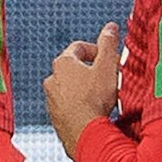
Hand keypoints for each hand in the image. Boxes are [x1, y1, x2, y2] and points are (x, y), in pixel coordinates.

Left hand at [43, 21, 120, 158]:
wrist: (83, 134)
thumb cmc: (94, 99)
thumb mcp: (107, 66)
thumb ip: (108, 44)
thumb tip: (110, 27)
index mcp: (63, 63)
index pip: (78, 47)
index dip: (96, 49)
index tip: (108, 57)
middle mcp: (52, 80)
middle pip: (72, 69)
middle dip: (90, 70)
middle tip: (107, 76)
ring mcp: (51, 101)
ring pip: (69, 88)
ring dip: (84, 89)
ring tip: (102, 97)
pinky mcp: (55, 118)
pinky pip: (68, 106)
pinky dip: (79, 105)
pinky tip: (93, 112)